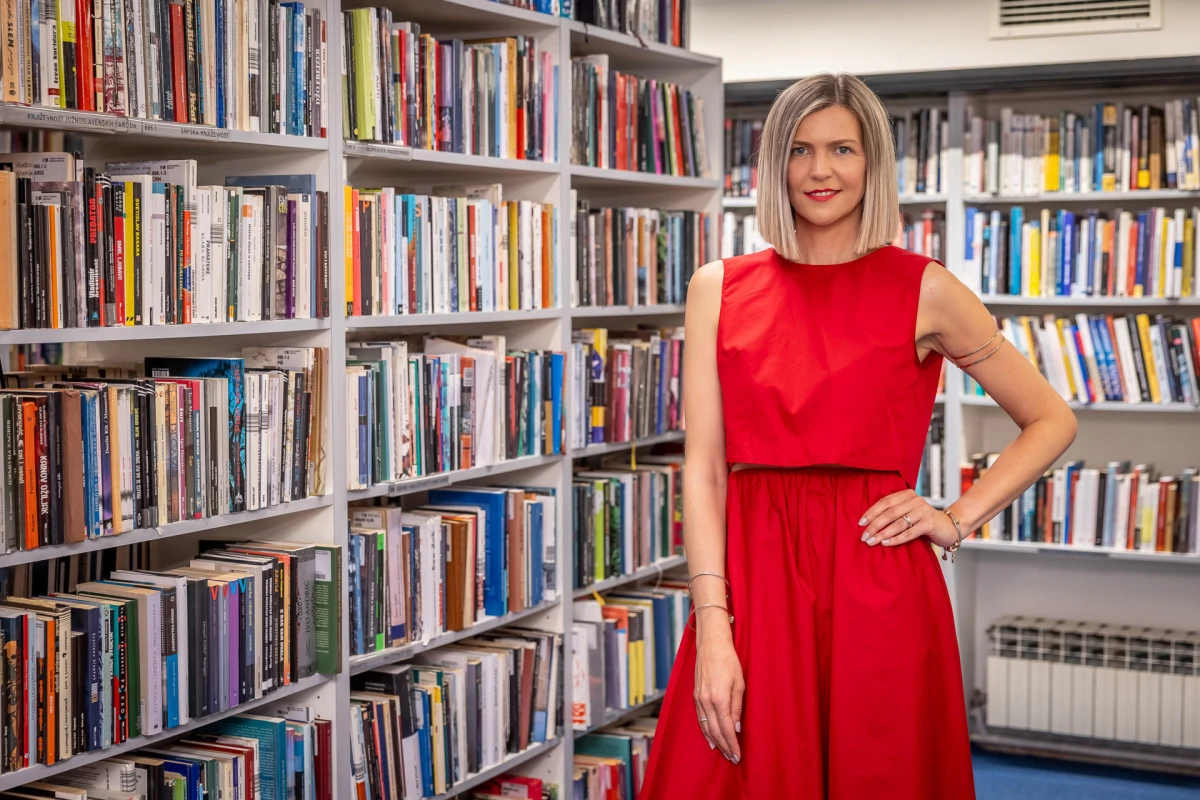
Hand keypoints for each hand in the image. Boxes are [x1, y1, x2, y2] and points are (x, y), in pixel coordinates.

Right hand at [694, 637, 743, 763]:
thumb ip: (737, 707)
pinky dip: (705, 731)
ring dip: (715, 741)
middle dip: (724, 747)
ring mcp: (699, 699)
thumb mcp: (739, 683)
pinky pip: (700, 719)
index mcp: (719, 699)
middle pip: (715, 731)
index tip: (737, 755)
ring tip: (723, 752)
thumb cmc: (729, 661)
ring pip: (705, 727)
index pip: (726, 729)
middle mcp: (706, 701)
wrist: (711, 644)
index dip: (732, 744)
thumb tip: (736, 728)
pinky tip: (710, 738)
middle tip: (732, 758)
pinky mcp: (695, 695)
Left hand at [859, 489, 959, 549]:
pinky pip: (909, 532)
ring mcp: (922, 511)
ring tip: (872, 542)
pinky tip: (886, 543)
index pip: (885, 502)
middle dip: (874, 525)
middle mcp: (915, 500)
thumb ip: (894, 513)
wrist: (949, 526)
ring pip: (898, 523)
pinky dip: (896, 539)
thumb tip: (869, 523)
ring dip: (882, 533)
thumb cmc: (923, 521)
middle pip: (889, 513)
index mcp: (907, 494)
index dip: (871, 512)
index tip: (860, 523)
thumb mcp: (908, 512)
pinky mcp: (928, 523)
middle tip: (864, 536)